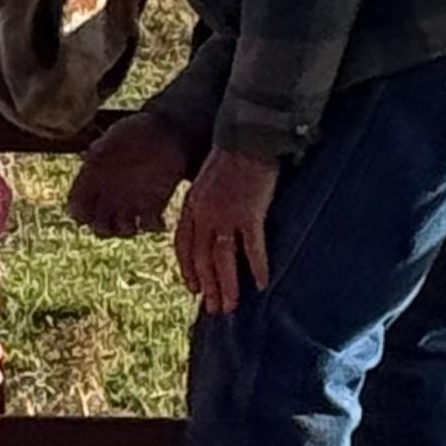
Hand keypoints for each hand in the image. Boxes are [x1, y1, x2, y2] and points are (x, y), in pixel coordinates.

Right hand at [68, 116, 193, 239]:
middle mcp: (109, 194)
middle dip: (101, 228)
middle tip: (110, 222)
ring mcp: (130, 200)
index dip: (79, 213)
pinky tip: (158, 221)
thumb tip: (86, 158)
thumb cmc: (135, 131)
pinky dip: (153, 227)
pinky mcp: (152, 204)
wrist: (166, 131)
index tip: (86, 212)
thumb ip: (99, 151)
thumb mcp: (112, 138)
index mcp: (94, 179)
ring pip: (121, 230)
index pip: (77, 205)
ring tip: (135, 223)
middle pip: (97, 225)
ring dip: (125, 231)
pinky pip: (148, 225)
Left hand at [172, 150, 278, 316]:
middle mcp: (204, 214)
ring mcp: (226, 215)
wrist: (248, 137)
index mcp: (191, 206)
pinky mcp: (249, 214)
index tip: (194, 288)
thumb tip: (210, 220)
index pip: (183, 246)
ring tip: (229, 306)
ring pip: (222, 260)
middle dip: (207, 286)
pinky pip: (252, 248)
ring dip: (226, 286)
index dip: (188, 269)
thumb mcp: (206, 180)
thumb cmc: (231, 155)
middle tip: (214, 308)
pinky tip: (262, 284)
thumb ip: (204, 202)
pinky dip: (257, 268)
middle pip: (201, 259)